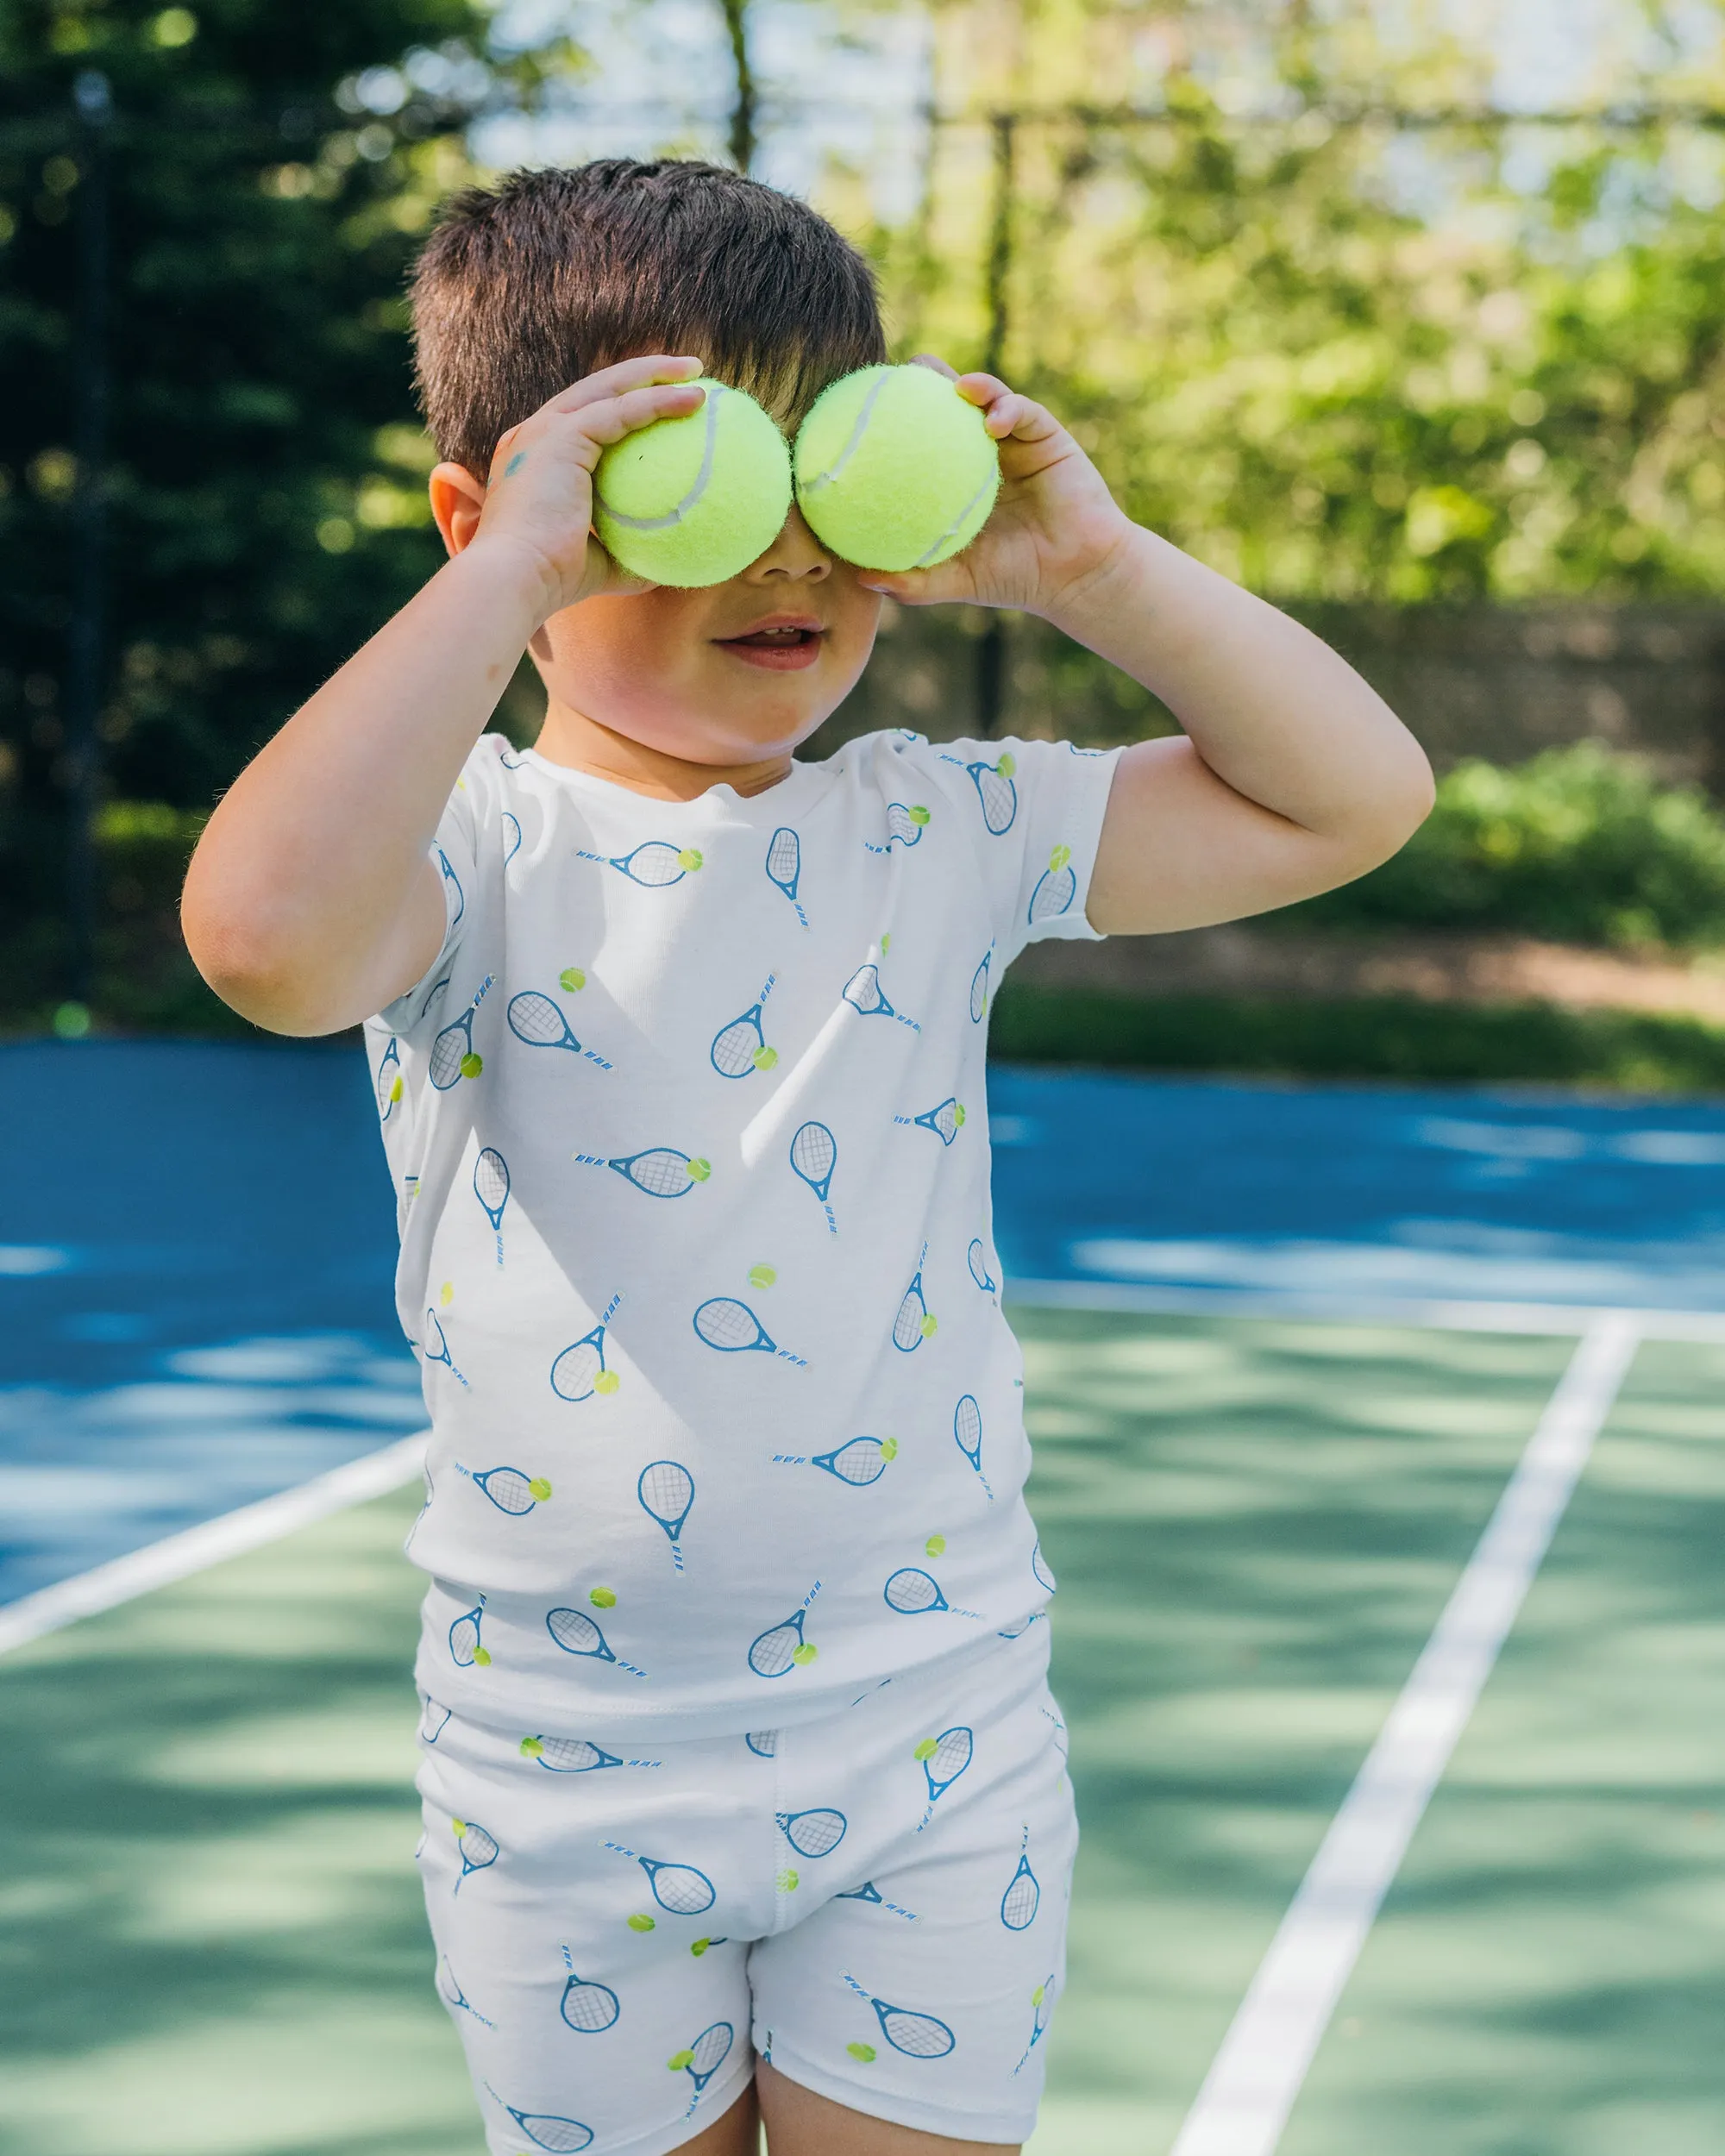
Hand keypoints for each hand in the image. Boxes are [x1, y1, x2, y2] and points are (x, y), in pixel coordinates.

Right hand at [457, 354, 708, 616]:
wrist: (515, 578)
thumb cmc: (553, 581)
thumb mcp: (598, 566)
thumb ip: (627, 556)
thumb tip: (665, 564)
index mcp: (538, 459)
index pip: (584, 418)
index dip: (623, 404)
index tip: (662, 404)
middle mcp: (536, 434)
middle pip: (597, 389)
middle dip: (642, 374)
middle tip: (687, 372)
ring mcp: (546, 429)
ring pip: (610, 387)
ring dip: (655, 374)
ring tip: (697, 371)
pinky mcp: (561, 434)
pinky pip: (624, 409)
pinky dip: (660, 401)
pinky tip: (696, 401)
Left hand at [856, 358, 1134, 615]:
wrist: (1074, 575)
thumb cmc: (1014, 577)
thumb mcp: (957, 579)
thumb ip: (913, 581)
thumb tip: (861, 579)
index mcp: (955, 476)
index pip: (919, 436)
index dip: (893, 418)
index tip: (864, 408)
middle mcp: (981, 450)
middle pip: (948, 403)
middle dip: (924, 381)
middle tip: (899, 375)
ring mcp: (1014, 439)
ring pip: (987, 396)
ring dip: (968, 385)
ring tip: (951, 386)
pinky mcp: (1046, 435)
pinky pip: (1024, 412)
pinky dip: (1007, 410)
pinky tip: (993, 421)